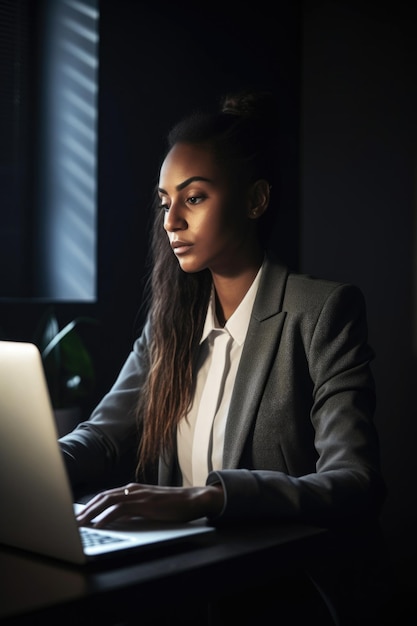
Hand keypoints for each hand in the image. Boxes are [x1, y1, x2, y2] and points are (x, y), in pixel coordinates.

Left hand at [76, 482, 223, 527]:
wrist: (193, 500)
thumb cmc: (173, 505)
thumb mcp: (149, 505)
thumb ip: (134, 508)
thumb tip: (117, 519)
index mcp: (132, 489)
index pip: (106, 496)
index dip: (90, 505)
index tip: (79, 516)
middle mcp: (132, 489)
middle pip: (103, 497)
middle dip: (86, 509)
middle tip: (73, 522)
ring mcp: (138, 494)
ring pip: (108, 501)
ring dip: (92, 513)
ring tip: (81, 524)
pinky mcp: (145, 503)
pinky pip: (121, 509)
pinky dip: (108, 516)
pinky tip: (100, 524)